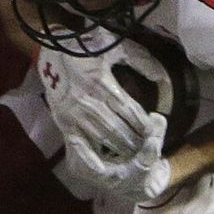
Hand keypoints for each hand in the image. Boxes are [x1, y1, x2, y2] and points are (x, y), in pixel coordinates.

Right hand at [40, 51, 170, 200]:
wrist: (50, 48)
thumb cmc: (86, 47)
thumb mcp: (115, 46)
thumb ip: (141, 61)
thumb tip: (163, 78)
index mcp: (103, 84)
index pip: (131, 111)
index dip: (144, 124)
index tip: (152, 131)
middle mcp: (90, 102)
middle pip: (119, 129)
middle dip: (135, 141)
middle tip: (146, 148)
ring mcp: (75, 114)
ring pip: (104, 139)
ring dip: (120, 149)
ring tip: (133, 155)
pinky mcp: (64, 121)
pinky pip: (79, 145)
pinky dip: (91, 158)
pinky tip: (104, 167)